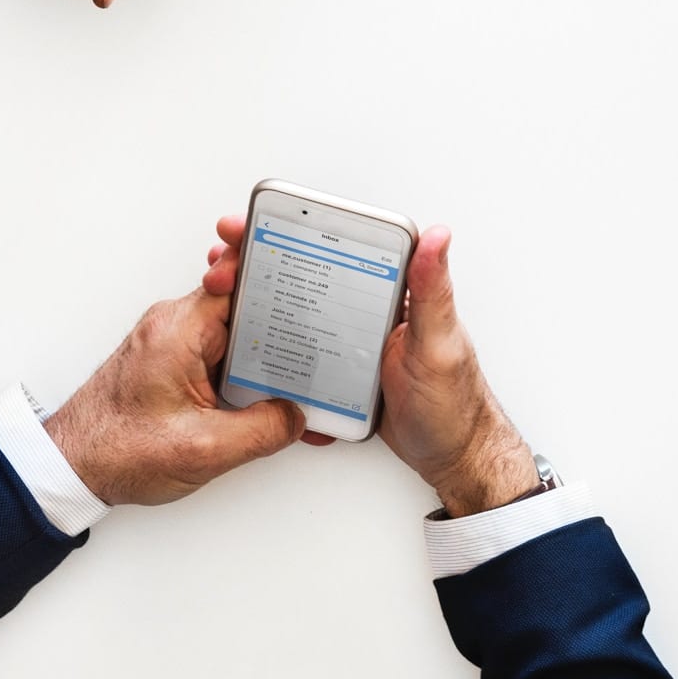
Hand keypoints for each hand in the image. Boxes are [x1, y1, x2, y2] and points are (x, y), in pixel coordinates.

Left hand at [41, 257, 310, 507]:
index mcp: (180, 329)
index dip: (275, 270)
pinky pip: (225, 358)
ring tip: (304, 377)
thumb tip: (295, 417)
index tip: (305, 266)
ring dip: (271, 357)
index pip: (237, 277)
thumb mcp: (204, 448)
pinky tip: (272, 399)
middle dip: (288, 324)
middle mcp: (177, 327)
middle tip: (323, 339)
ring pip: (240, 335)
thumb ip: (262, 430)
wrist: (70, 468)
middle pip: (247, 305)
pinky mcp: (177, 365)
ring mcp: (177, 345)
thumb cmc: (115, 449)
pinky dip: (251, 375)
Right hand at [210, 215, 536, 515]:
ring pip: (299, 311)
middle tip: (223, 265)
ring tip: (224, 298)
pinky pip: (303, 353)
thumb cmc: (453, 402)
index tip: (258, 222)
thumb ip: (433, 291)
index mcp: (395, 291)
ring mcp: (355, 341)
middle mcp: (372, 309)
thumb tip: (436, 235)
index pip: (340, 246)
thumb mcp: (439, 344)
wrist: (451, 456)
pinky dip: (274, 349)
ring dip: (261, 304)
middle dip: (263, 263)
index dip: (296, 230)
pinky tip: (248, 351)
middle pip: (309, 273)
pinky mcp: (345, 372)